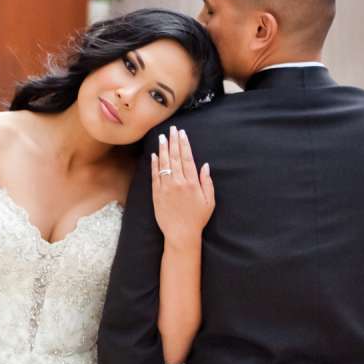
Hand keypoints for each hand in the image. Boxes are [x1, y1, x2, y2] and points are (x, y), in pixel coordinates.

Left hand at [150, 128, 213, 243]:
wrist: (180, 234)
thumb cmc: (198, 219)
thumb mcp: (209, 201)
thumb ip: (207, 182)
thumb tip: (205, 166)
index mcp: (192, 183)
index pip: (187, 158)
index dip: (184, 144)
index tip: (182, 133)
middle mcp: (178, 182)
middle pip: (175, 157)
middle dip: (173, 141)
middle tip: (171, 129)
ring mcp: (166, 188)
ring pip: (164, 164)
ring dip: (163, 149)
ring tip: (162, 137)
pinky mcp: (157, 194)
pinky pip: (155, 176)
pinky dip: (154, 164)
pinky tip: (155, 154)